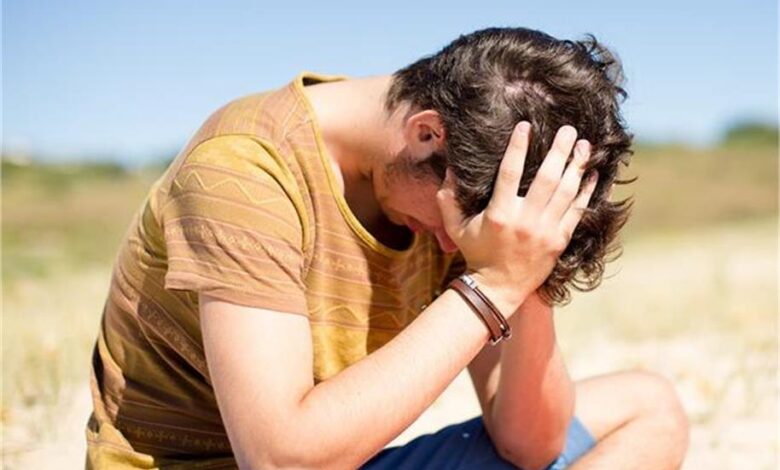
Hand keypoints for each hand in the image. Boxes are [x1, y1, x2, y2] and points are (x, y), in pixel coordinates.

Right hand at [436, 122, 597, 313]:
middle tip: (569, 130)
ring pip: (566, 192)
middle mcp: (525, 220)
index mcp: (499, 213)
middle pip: (547, 178)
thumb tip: (449, 168)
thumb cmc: (476, 253)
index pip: (510, 172)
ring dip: (577, 166)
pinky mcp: (559, 240)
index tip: (525, 126)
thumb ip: (448, 198)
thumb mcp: (455, 227)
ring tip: (584, 146)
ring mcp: (545, 231)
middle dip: (559, 150)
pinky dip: (586, 192)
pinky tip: (592, 174)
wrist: (498, 287)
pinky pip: (577, 211)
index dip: (518, 147)